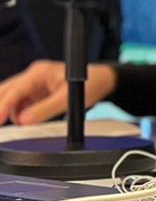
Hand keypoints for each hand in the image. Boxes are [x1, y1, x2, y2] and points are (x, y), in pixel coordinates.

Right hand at [0, 60, 117, 124]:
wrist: (101, 81)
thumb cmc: (89, 84)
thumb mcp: (69, 98)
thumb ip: (46, 109)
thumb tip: (24, 121)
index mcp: (39, 73)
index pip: (14, 90)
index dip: (2, 107)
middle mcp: (32, 76)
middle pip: (5, 92)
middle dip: (1, 109)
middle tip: (2, 127)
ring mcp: (32, 85)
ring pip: (12, 100)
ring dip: (14, 113)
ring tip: (30, 122)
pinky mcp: (34, 93)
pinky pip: (20, 105)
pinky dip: (22, 115)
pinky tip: (33, 119)